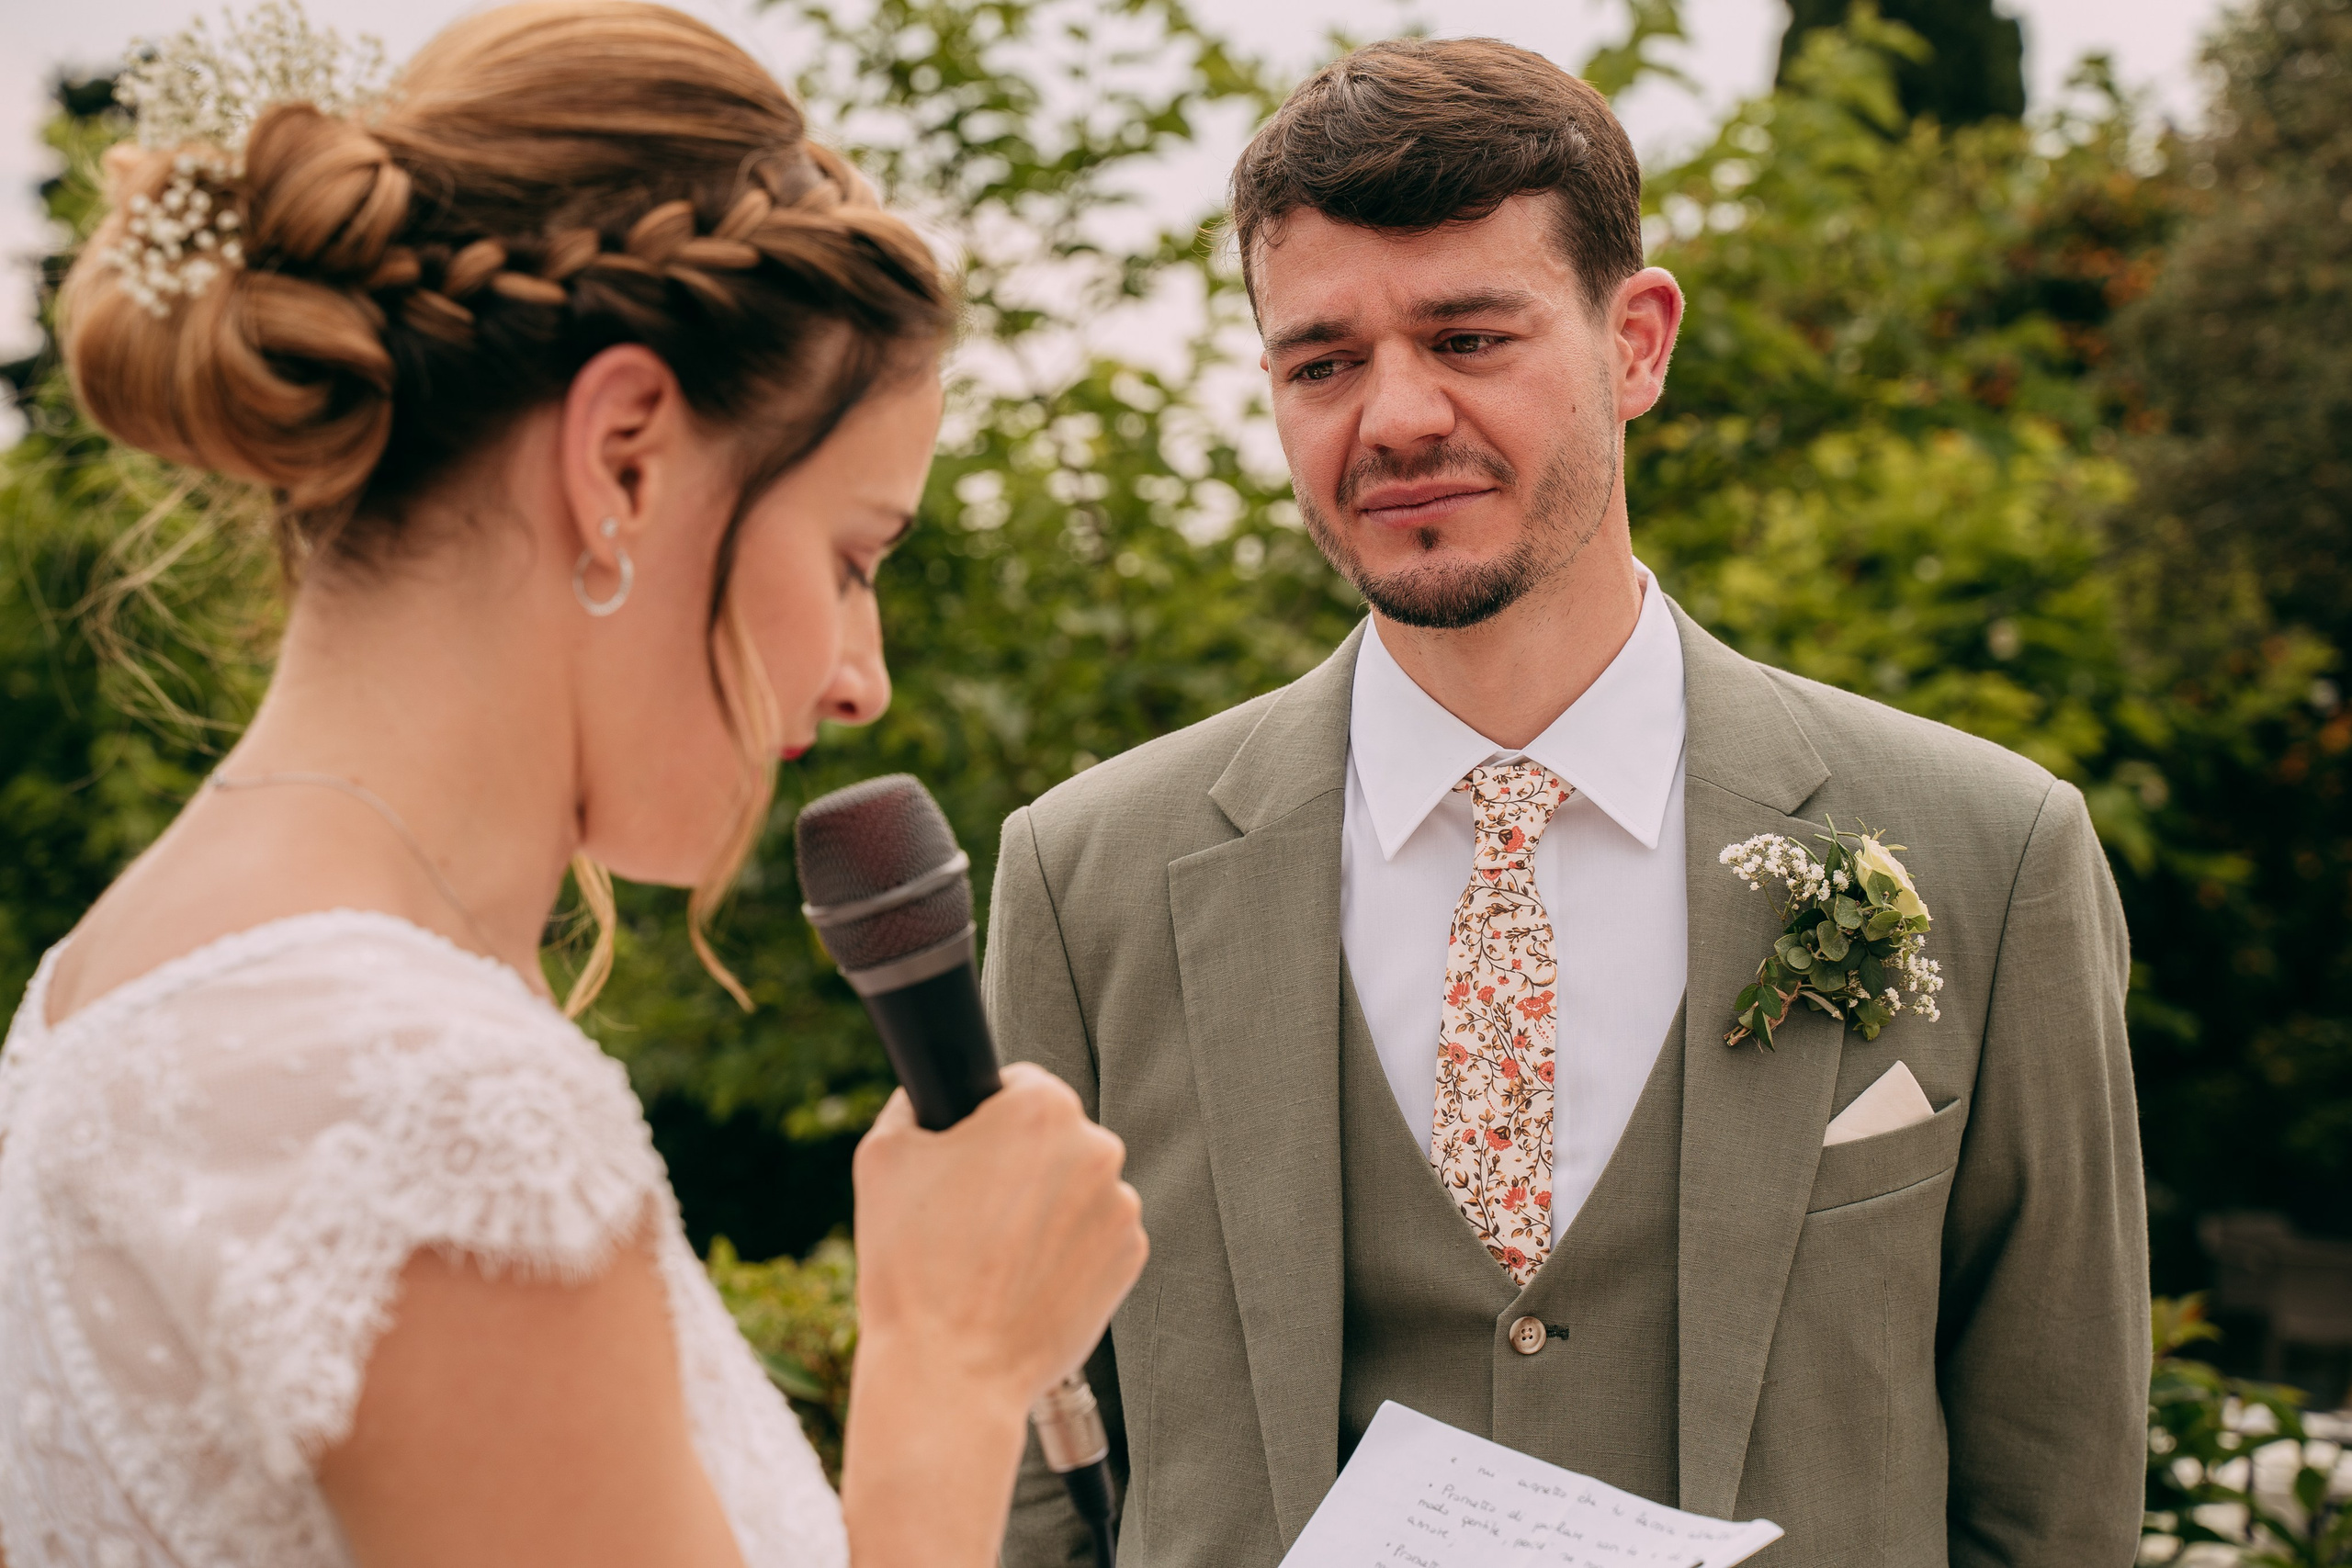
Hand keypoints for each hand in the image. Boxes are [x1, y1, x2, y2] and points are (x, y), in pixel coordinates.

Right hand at [851, 1063, 1146, 1410]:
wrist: (951, 1372)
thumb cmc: (912, 1266)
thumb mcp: (885, 1157)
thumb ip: (914, 1104)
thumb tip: (930, 1095)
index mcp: (1042, 1106)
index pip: (1019, 1084)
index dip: (985, 1117)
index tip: (966, 1155)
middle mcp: (1097, 1146)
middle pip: (1053, 1137)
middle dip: (1017, 1163)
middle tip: (971, 1212)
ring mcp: (1122, 1205)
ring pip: (1076, 1186)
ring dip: (1044, 1207)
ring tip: (995, 1256)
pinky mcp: (1131, 1257)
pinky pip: (1095, 1234)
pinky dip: (1066, 1250)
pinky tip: (1025, 1279)